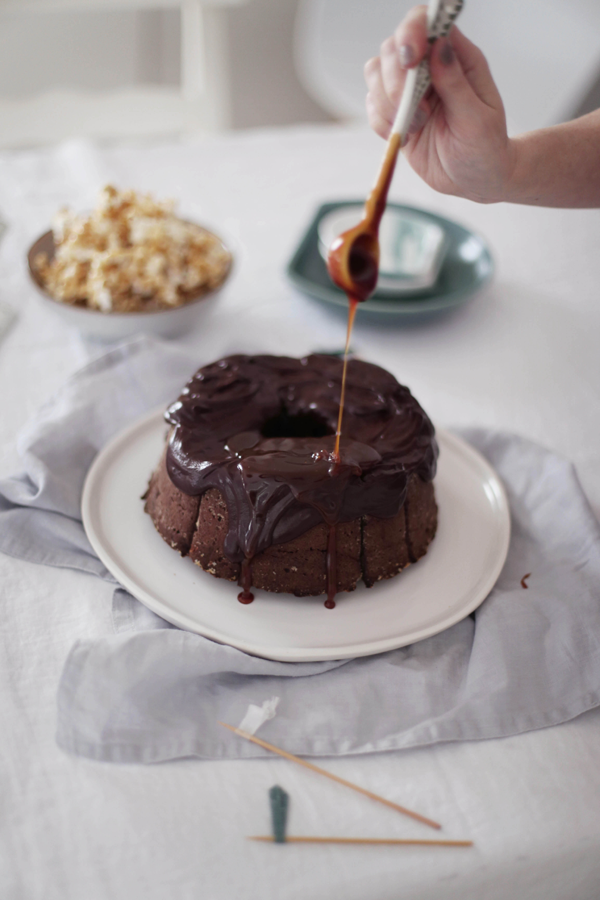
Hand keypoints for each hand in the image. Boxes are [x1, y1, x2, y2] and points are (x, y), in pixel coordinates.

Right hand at [364, 6, 514, 203]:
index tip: (411, 58)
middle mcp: (430, 67)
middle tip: (418, 112)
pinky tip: (404, 136)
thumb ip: (456, 83)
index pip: (428, 21)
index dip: (413, 30)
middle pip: (393, 47)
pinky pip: (372, 104)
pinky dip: (381, 122)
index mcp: (458, 58)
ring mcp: (410, 89)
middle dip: (396, 80)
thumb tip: (440, 46)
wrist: (474, 180)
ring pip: (376, 72)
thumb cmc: (485, 148)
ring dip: (387, 103)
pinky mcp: (395, 112)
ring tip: (415, 127)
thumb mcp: (477, 119)